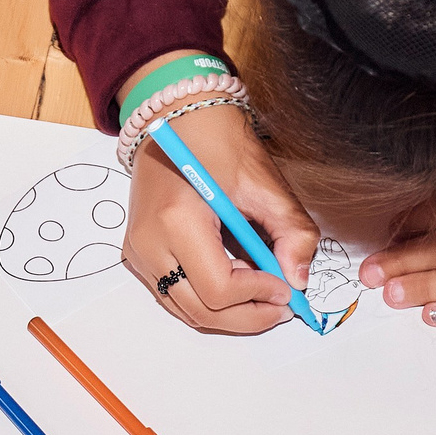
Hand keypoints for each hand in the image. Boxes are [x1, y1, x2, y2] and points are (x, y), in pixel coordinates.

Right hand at [121, 93, 315, 335]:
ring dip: (228, 312)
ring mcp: (138, 251)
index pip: (217, 288)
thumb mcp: (266, 184)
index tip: (287, 290)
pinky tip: (235, 279)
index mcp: (177, 220)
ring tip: (261, 292)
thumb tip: (298, 280)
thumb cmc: (219, 141)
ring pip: (185, 310)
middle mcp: (149, 242)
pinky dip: (207, 299)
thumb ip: (291, 233)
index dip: (257, 297)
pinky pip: (174, 294)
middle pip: (200, 311)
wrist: (180, 118)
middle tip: (281, 307)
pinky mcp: (138, 253)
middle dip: (246, 316)